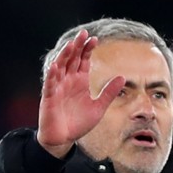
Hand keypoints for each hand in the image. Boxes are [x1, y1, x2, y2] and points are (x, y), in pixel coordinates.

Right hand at [36, 30, 124, 157]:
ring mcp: (58, 88)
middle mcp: (68, 81)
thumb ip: (109, 93)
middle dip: (77, 46)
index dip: (87, 49)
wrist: (64, 138)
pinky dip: (52, 75)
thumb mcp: (99, 107)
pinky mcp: (49, 98)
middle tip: (83, 33)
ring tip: (72, 45)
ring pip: (60, 67)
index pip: (83, 60)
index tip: (95, 39)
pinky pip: (50, 84)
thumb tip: (123, 77)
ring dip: (65, 56)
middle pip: (72, 59)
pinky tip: (56, 66)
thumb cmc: (79, 123)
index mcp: (80, 81)